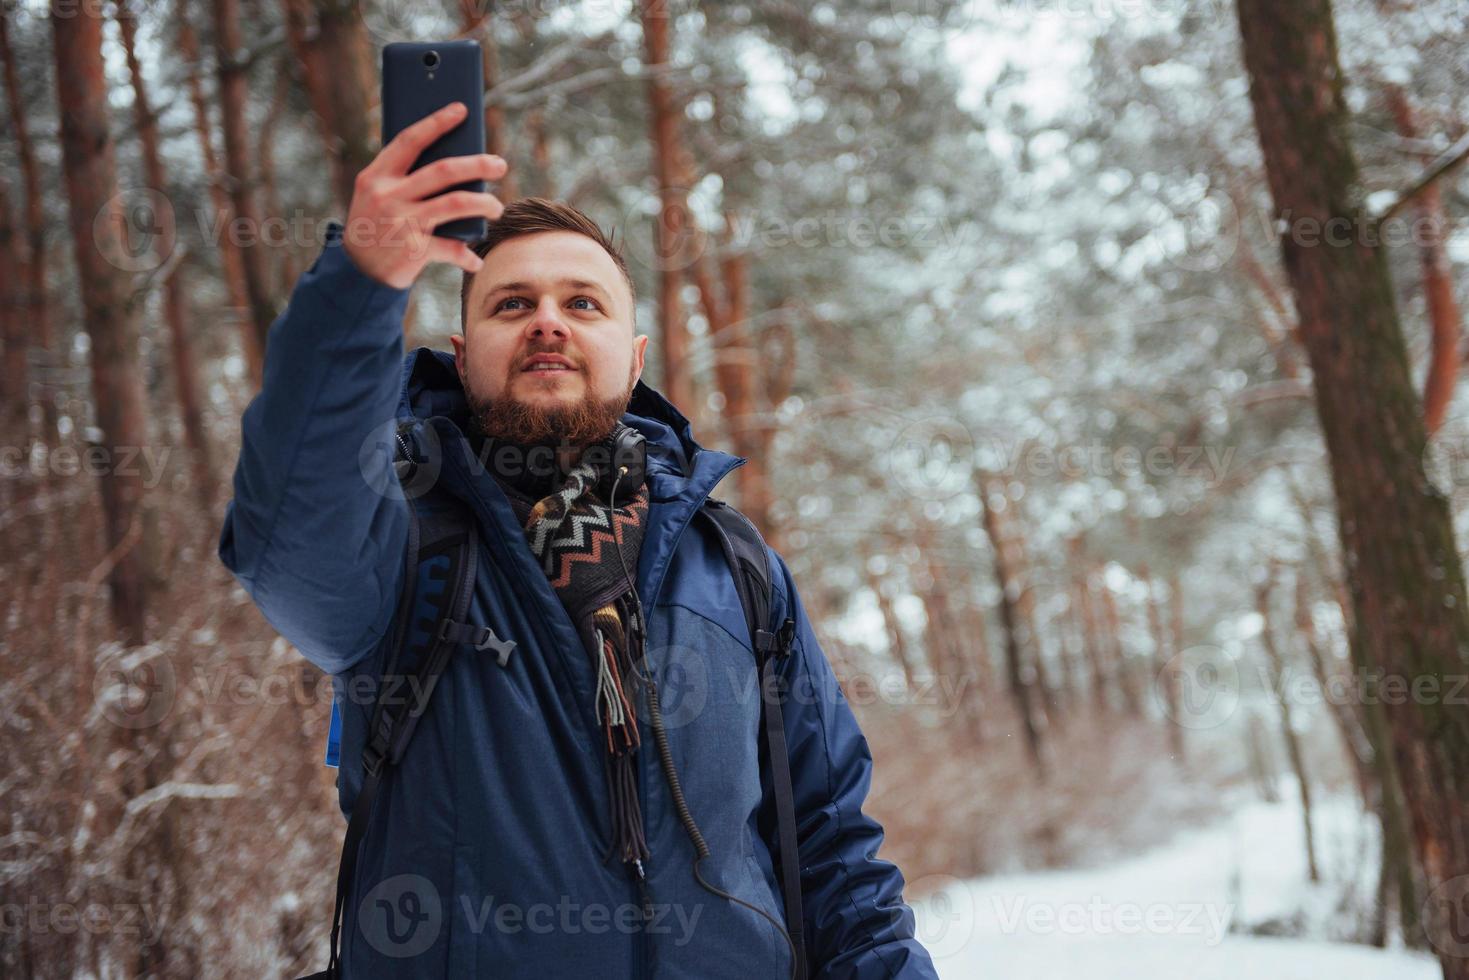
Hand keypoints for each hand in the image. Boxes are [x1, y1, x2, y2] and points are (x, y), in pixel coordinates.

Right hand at [342, 101, 507, 288]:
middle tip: (500, 164)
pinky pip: (452, 248)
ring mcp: (402, 222)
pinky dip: (467, 255)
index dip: (436, 123)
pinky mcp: (414, 250)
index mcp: (377, 176)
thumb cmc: (376, 225)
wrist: (357, 272)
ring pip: (456, 203)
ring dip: (484, 204)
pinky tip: (476, 260)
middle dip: (477, 165)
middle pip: (443, 170)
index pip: (410, 141)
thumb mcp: (376, 195)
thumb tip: (456, 162)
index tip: (461, 110)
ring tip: (496, 207)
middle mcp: (389, 196)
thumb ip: (404, 177)